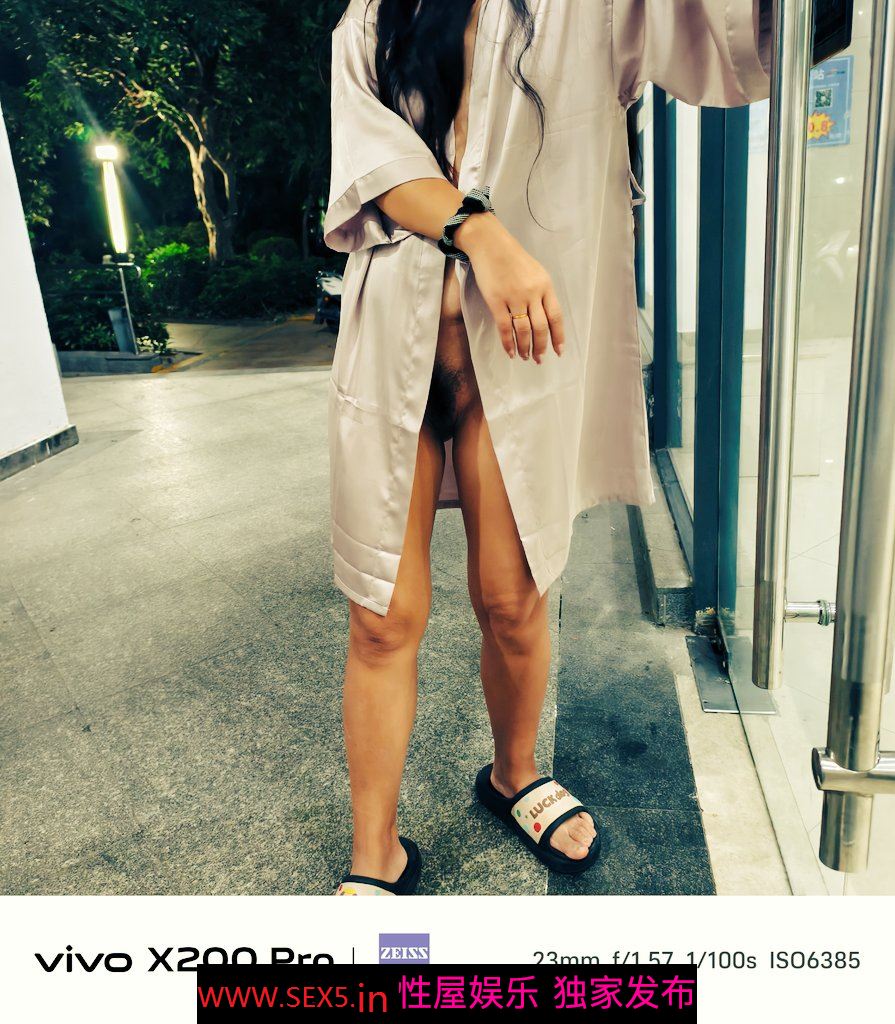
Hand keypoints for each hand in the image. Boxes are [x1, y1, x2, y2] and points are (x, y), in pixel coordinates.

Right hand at [454, 213, 564, 362]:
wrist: (491, 244)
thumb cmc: (513, 258)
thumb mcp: (536, 272)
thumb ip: (542, 293)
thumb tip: (545, 319)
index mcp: (545, 286)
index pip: (556, 316)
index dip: (558, 336)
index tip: (558, 351)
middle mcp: (532, 293)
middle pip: (541, 327)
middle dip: (541, 347)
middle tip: (539, 359)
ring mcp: (514, 297)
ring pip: (523, 330)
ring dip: (525, 347)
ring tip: (525, 357)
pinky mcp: (496, 301)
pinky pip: (504, 328)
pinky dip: (508, 343)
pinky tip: (510, 352)